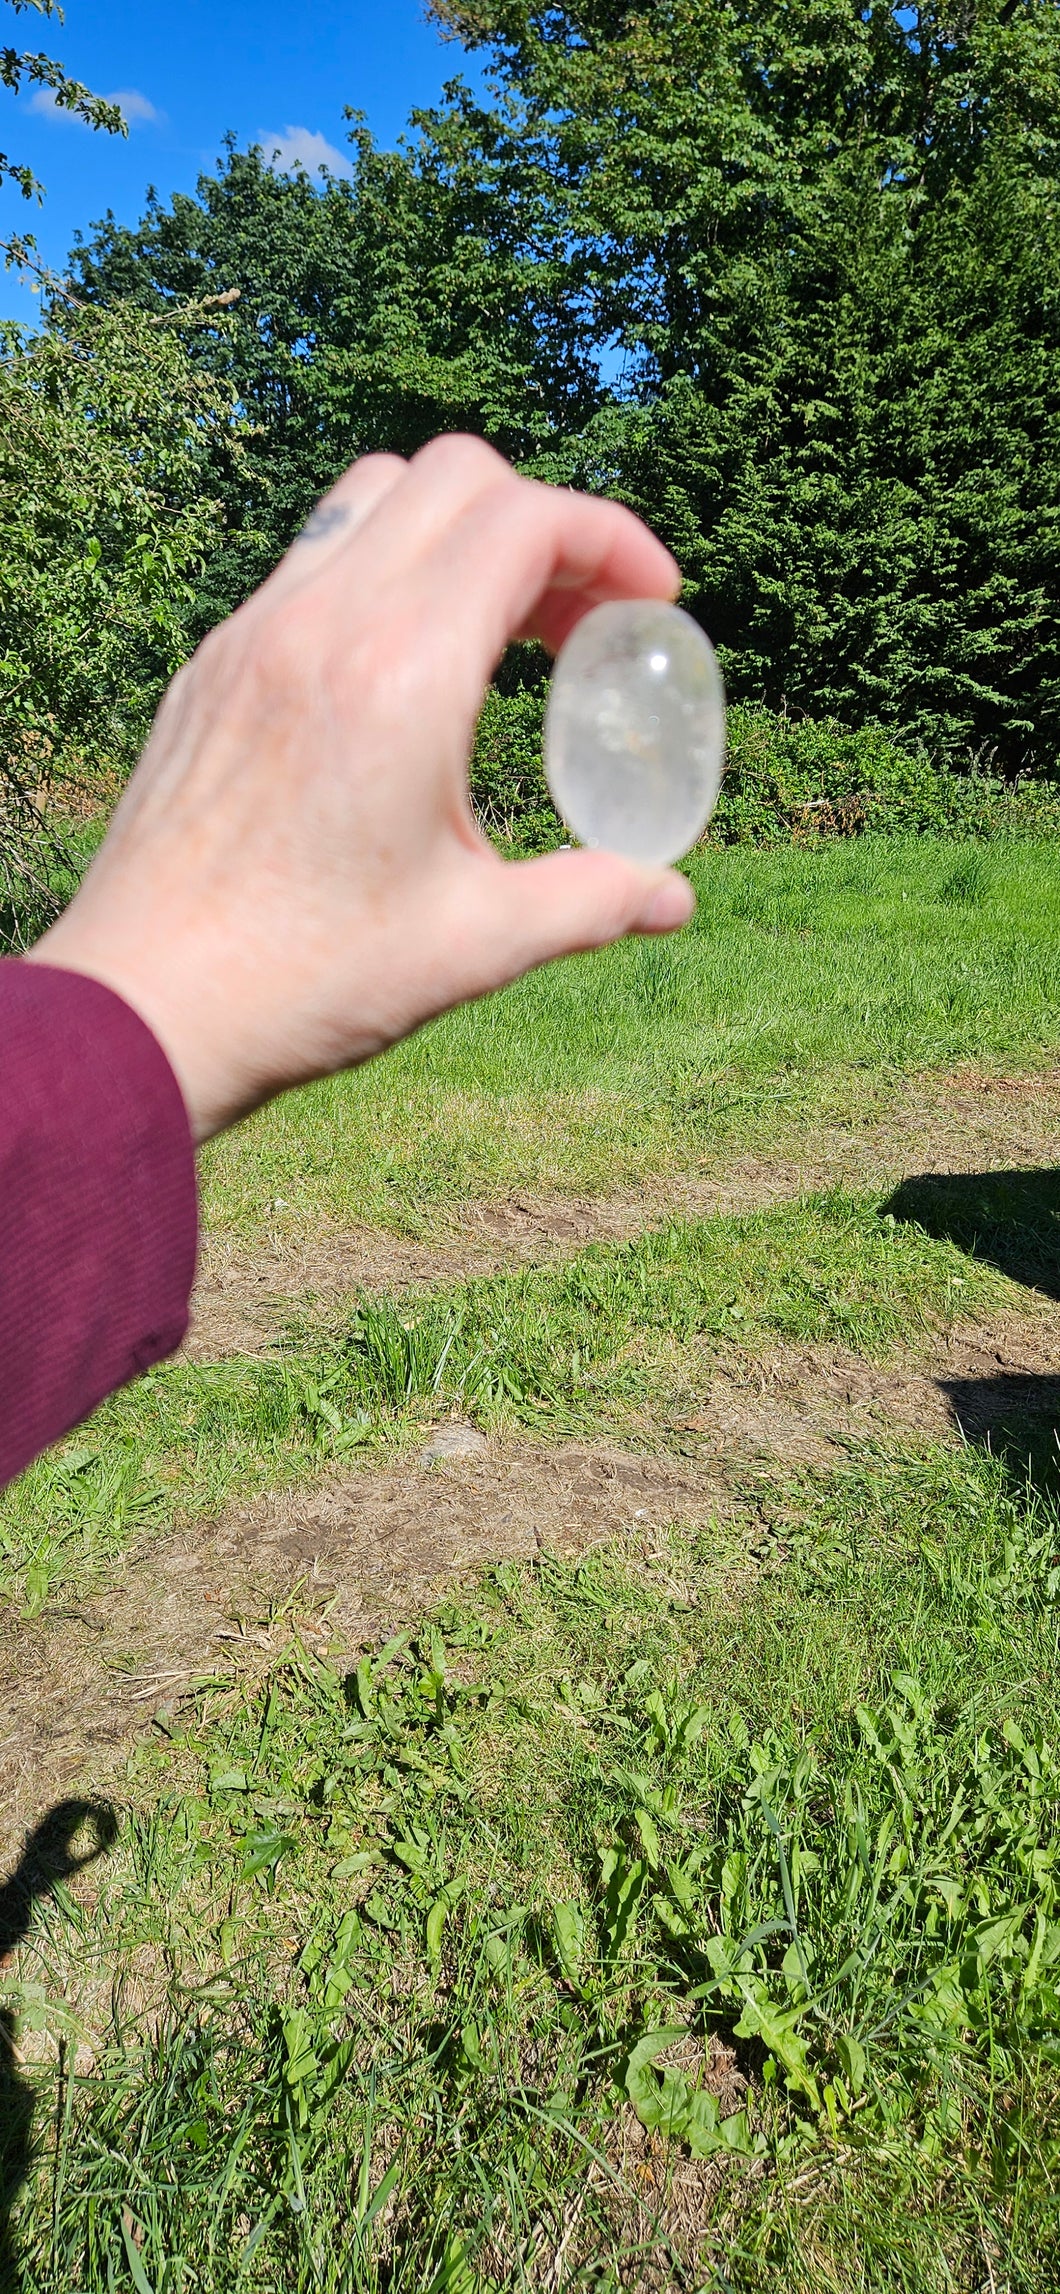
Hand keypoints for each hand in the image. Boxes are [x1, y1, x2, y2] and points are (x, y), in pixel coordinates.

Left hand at [28, 435, 693, 1142]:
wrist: (145, 1010)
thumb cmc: (306, 982)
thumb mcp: (474, 944)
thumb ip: (588, 900)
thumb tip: (671, 898)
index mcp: (400, 674)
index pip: (525, 520)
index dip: (612, 540)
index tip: (654, 603)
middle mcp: (321, 624)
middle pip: (457, 477)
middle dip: (544, 525)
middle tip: (582, 622)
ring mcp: (254, 634)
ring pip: (372, 497)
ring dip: (457, 532)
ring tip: (498, 631)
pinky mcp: (212, 667)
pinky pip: (310, 561)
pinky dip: (381, 573)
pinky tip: (402, 674)